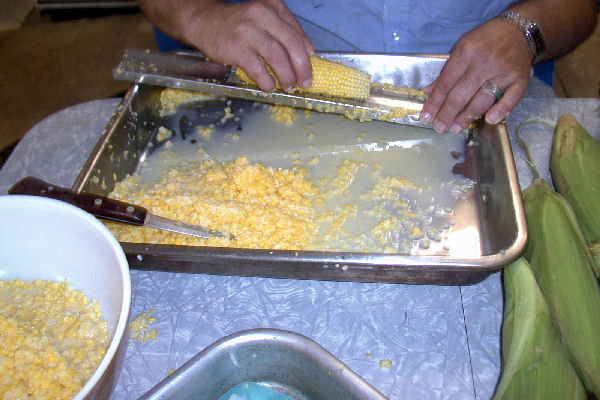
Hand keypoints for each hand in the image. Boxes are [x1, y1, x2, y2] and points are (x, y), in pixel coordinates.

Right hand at [184, 0, 313, 91]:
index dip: (306, 54)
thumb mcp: (263, 19)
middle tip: (304, 82)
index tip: (308, 69)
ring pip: (277, 57)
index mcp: (272, 7)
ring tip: (288, 85)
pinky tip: (269, 86)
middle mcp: (262, 15)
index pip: (297, 33)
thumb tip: (308, 51)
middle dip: (302, 68)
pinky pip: (258, 68)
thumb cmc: (237, 24)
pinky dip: (267, 81)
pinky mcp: (236, 47)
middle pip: (291, 44)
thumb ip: (286, 30)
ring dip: (286, 76)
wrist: (204, 21)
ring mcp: (248, 31)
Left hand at [419, 17, 532, 132]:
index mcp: (466, 52)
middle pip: (461, 94)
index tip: (426, 117)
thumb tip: (428, 92)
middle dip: (447, 114)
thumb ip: (446, 72)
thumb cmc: (486, 39)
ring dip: (467, 117)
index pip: (446, 83)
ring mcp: (503, 72)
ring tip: (455, 128)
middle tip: (439, 127)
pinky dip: (501, 110)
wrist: (519, 29)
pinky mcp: (520, 79)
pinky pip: (511, 98)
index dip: (435, 102)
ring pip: (482, 100)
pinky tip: (489, 120)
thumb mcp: (462, 48)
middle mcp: (485, 62)